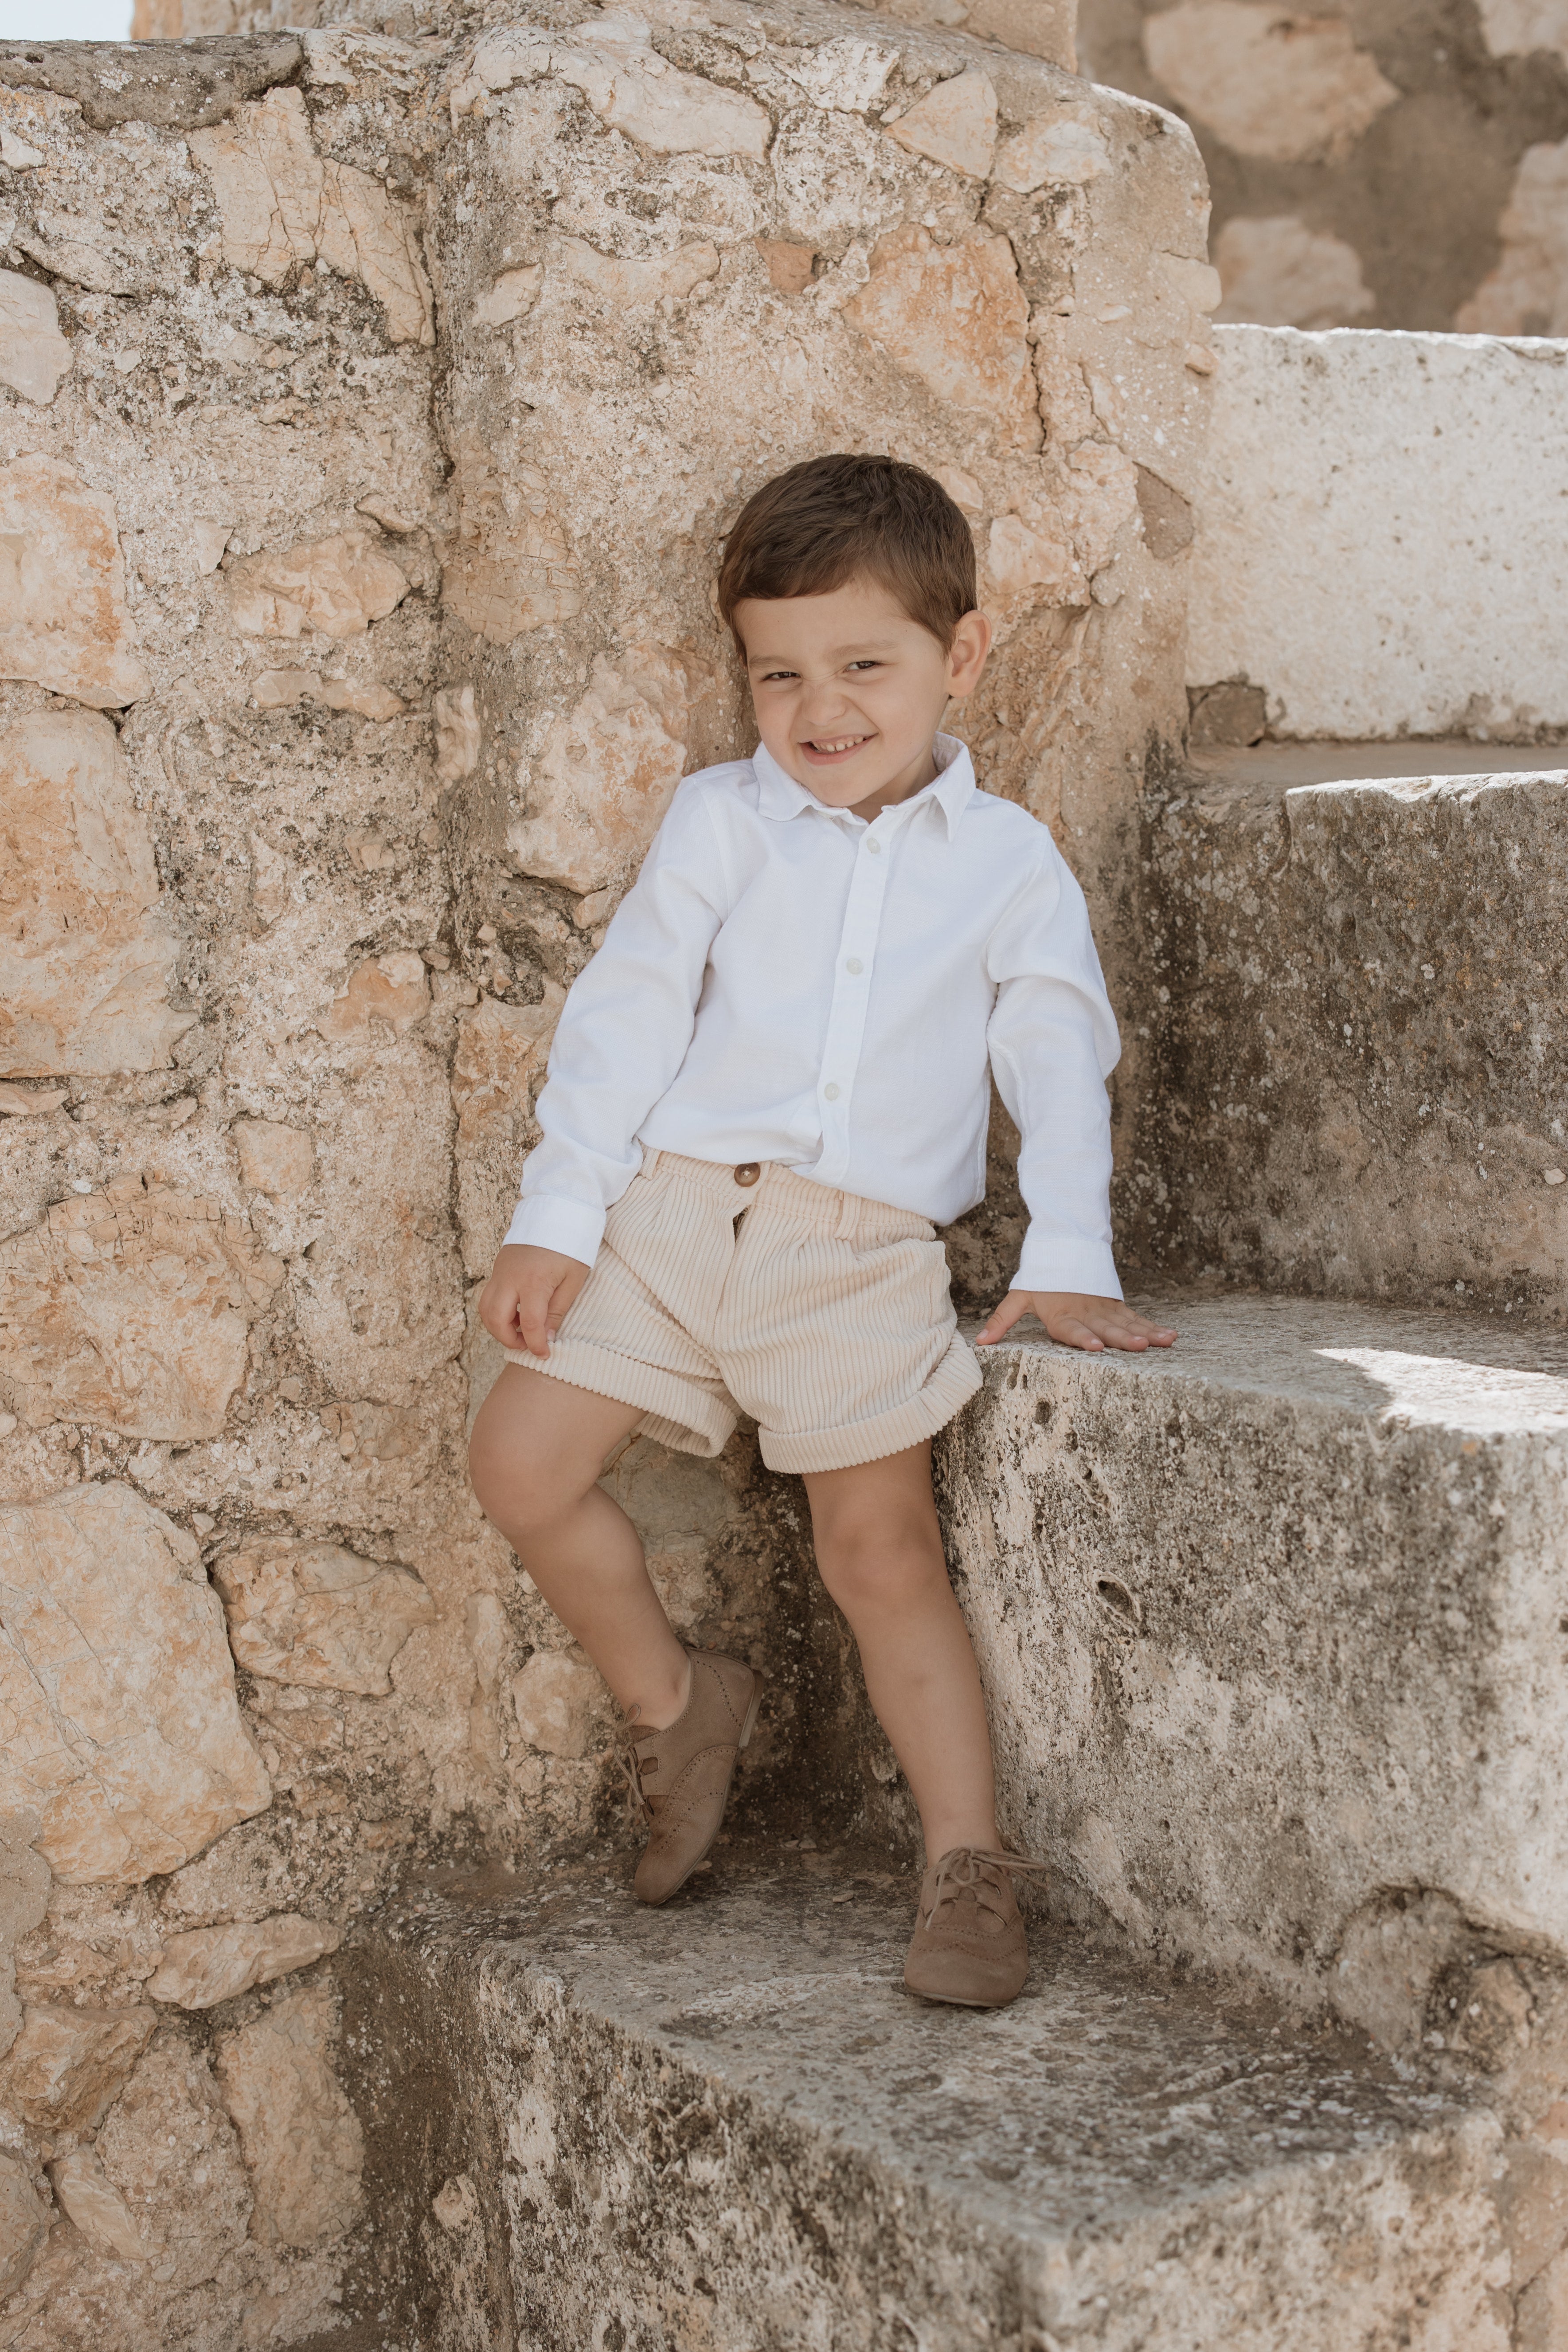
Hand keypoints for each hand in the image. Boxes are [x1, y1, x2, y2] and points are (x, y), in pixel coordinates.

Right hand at [478, 1243, 589, 1357]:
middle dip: (508, 1339)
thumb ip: (557, 1310)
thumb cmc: (571, 1245)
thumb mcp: (573, 1280)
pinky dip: (497, 1311)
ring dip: (498, 1326)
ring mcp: (500, 1272)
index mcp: (534, 1281)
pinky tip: (516, 1313)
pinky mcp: (498, 1267)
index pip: (529, 1324)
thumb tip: (546, 1337)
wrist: (557, 1211)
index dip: (535, 1345)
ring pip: (485, 1308)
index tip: (543, 1355)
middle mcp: (511, 1277)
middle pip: (496, 1319)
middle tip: (527, 1344)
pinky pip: (489, 1296)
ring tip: (520, 1331)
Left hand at [975, 1291, 1177, 1352]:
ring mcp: (1103, 1309)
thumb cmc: (1041, 1277)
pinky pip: (1137, 1318)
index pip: (1071, 1329)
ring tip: (1162, 1342)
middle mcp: (1085, 1313)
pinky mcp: (1116, 1306)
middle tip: (1138, 1347)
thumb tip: (980, 1342)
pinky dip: (1153, 1327)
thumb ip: (1002, 1320)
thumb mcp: (1020, 1295)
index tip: (1096, 1346)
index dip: (1083, 1338)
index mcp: (1061, 1314)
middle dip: (1122, 1338)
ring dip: (1145, 1333)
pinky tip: (1170, 1337)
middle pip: (1105, 1327)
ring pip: (1126, 1323)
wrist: (1064, 1244)